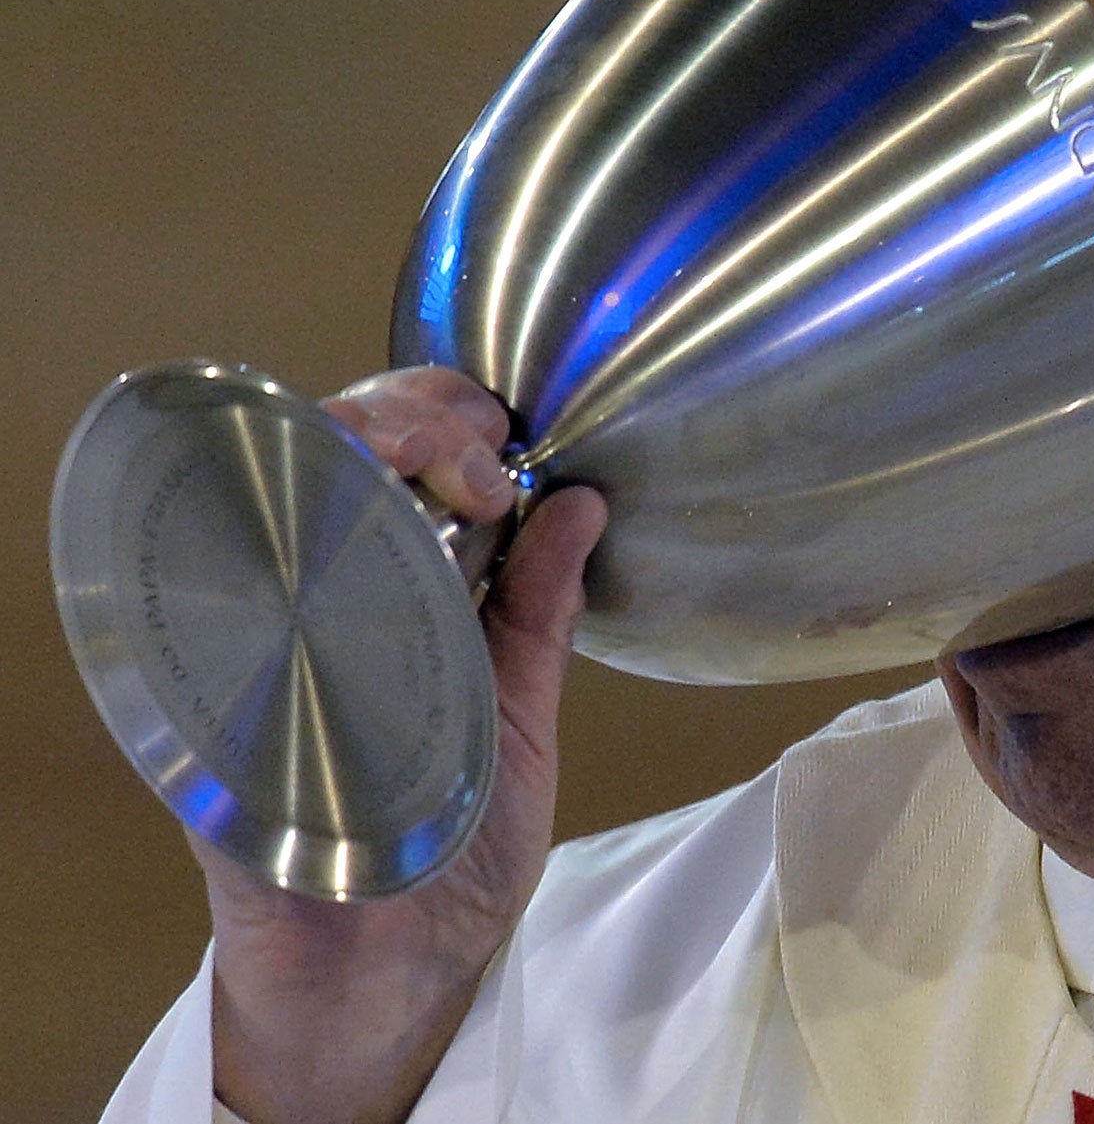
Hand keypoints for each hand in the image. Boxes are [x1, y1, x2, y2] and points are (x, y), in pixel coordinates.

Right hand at [199, 367, 606, 1123]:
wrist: (386, 970)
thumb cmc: (452, 845)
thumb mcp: (522, 716)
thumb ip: (544, 613)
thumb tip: (584, 501)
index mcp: (416, 592)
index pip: (415, 456)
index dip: (454, 420)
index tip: (506, 451)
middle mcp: (337, 596)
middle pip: (341, 447)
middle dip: (409, 416)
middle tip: (469, 457)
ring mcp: (271, 637)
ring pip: (277, 494)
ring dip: (344, 451)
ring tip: (407, 462)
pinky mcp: (220, 697)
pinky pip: (217, 601)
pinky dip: (258, 546)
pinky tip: (313, 525)